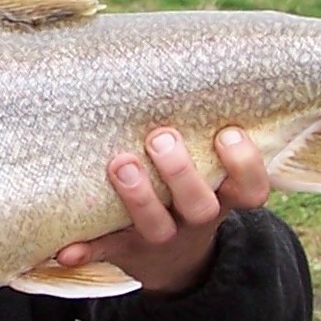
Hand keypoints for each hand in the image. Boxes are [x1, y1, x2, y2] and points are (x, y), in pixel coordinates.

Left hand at [55, 126, 269, 296]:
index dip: (245, 164)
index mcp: (222, 196)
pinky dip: (88, 250)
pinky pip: (105, 251)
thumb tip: (190, 60)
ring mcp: (161, 238)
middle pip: (200, 207)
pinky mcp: (125, 249)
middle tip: (160, 137)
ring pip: (156, 227)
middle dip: (181, 172)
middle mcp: (195, 220)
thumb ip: (205, 131)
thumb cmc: (188, 190)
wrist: (174, 261)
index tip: (226, 133)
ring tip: (120, 163)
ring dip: (139, 197)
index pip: (251, 189)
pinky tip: (68, 248)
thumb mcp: (210, 169)